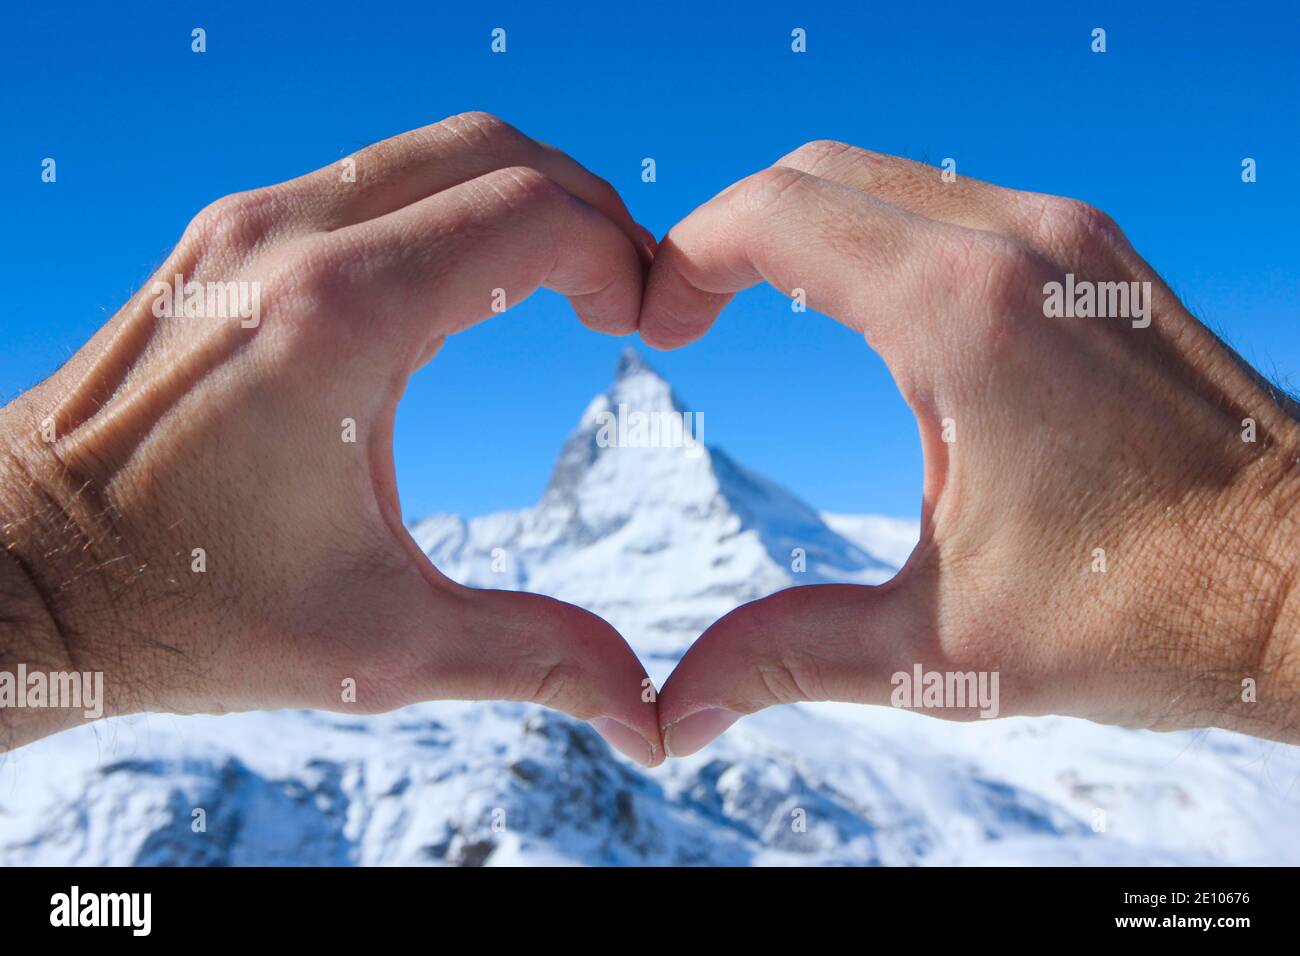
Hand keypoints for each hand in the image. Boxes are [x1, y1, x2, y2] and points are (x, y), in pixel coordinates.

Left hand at [0, 113, 662, 764]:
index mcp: (343, 321)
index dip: (618, 258)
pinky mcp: (221, 239)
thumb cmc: (186, 610)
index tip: (644, 322)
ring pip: (431, 151)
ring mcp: (245, 226)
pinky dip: (445, 207)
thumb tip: (645, 713)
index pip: (534, 215)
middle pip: (496, 152)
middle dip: (587, 211)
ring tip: (562, 282)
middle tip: (622, 291)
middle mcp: (289, 241)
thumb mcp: (380, 648)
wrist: (20, 575)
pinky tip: (465, 286)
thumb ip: (533, 657)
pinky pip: (369, 179)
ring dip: (517, 199)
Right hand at [640, 140, 1299, 753]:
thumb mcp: (943, 649)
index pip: (773, 215)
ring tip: (758, 310)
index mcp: (962, 314)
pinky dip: (878, 233)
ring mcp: (1068, 237)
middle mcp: (1018, 242)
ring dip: (804, 228)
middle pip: (816, 174)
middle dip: (729, 235)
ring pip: (885, 176)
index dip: (685, 258)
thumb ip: (786, 658)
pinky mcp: (1097, 255)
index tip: (657, 328)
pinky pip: (951, 201)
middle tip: (689, 319)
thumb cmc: (1148, 612)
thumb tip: (676, 711)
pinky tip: (866, 316)